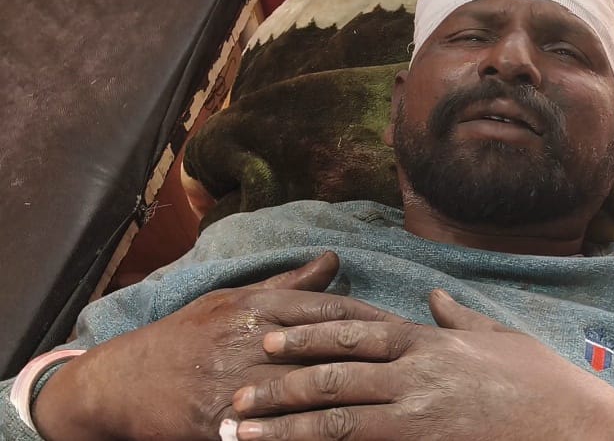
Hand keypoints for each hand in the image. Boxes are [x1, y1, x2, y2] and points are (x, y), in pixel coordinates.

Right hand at [32, 252, 406, 440]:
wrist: (122, 382)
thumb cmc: (187, 336)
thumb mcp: (234, 299)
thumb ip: (289, 285)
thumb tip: (334, 259)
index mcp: (257, 308)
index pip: (331, 312)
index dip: (376, 321)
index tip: (413, 330)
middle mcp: (249, 342)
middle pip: (328, 350)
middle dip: (376, 360)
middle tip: (421, 368)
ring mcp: (234, 384)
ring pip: (306, 393)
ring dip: (352, 402)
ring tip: (396, 409)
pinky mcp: (218, 425)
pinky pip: (272, 432)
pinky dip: (307, 434)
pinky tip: (340, 437)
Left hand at [230, 290, 613, 440]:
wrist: (573, 423)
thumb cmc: (539, 378)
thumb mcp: (498, 336)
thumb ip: (458, 318)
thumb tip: (433, 297)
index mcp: (427, 342)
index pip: (353, 329)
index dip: (305, 332)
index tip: (266, 335)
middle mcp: (416, 373)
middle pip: (332, 375)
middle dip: (278, 384)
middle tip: (232, 393)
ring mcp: (419, 413)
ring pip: (337, 419)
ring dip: (283, 427)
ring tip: (241, 432)